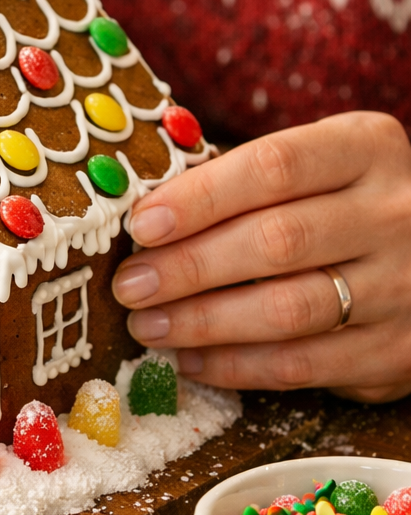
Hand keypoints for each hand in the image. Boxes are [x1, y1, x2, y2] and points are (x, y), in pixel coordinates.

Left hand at [113, 112, 410, 402]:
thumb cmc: (340, 205)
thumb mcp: (316, 168)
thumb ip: (244, 183)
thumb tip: (146, 219)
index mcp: (366, 148)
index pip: (273, 167)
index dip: (200, 197)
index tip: (141, 225)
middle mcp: (395, 212)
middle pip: (277, 241)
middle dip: (190, 266)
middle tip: (130, 285)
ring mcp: (405, 285)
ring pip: (289, 309)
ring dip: (204, 322)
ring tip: (147, 326)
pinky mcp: (398, 351)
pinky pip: (305, 365)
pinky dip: (238, 366)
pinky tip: (191, 359)